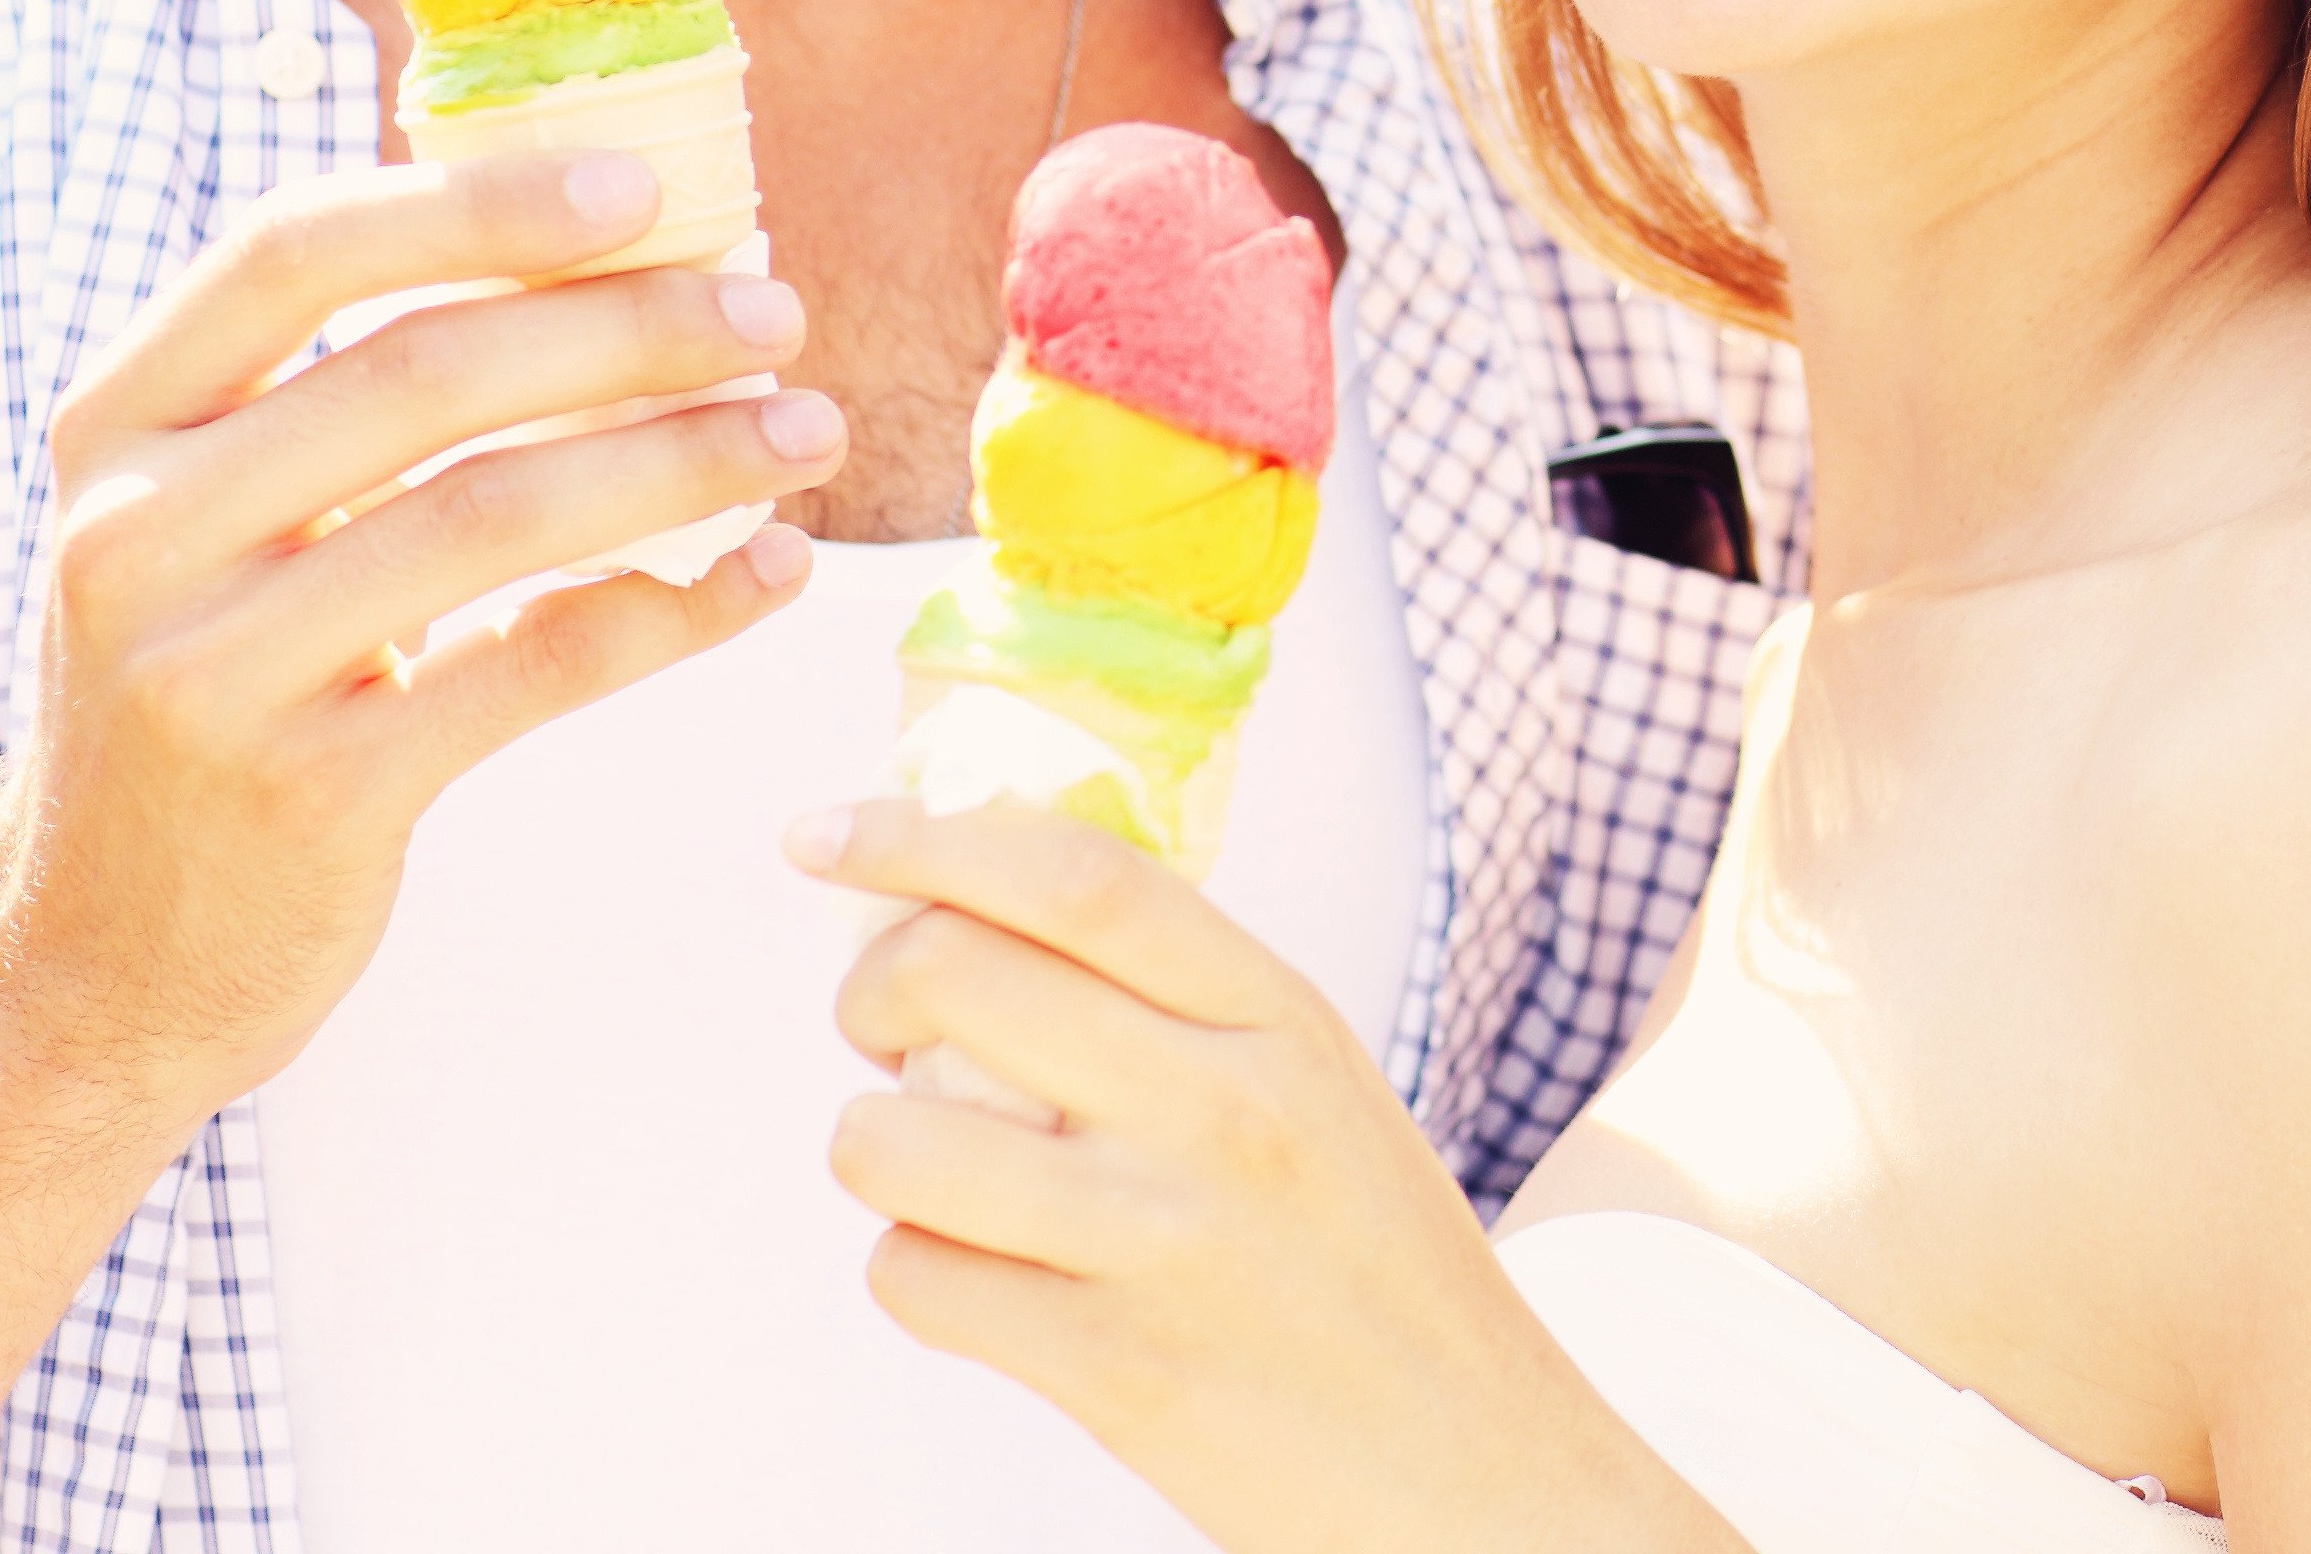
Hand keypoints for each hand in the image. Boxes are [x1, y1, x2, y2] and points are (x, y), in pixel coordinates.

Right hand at [0, 152, 846, 1129]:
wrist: (91, 965)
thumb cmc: (203, 692)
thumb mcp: (202, 528)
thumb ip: (330, 402)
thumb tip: (594, 255)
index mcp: (113, 429)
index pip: (292, 251)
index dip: (475, 202)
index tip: (646, 185)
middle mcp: (137, 537)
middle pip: (425, 374)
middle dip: (630, 325)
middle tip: (775, 309)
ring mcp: (213, 671)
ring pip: (500, 511)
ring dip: (687, 457)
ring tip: (807, 428)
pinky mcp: (314, 793)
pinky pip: (541, 662)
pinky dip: (679, 605)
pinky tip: (769, 570)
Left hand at [795, 800, 1738, 1553]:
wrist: (1483, 1477)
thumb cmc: (1386, 1278)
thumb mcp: (1325, 1090)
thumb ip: (1190, 1005)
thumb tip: (995, 918)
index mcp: (1284, 1018)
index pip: (1071, 875)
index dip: (922, 834)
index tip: (828, 838)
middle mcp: (1225, 1109)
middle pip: (953, 975)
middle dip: (868, 995)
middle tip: (881, 1034)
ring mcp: (1164, 1242)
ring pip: (895, 1139)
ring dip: (874, 1147)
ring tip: (929, 1170)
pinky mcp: (1114, 1371)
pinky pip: (916, 1280)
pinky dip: (915, 1273)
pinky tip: (981, 1280)